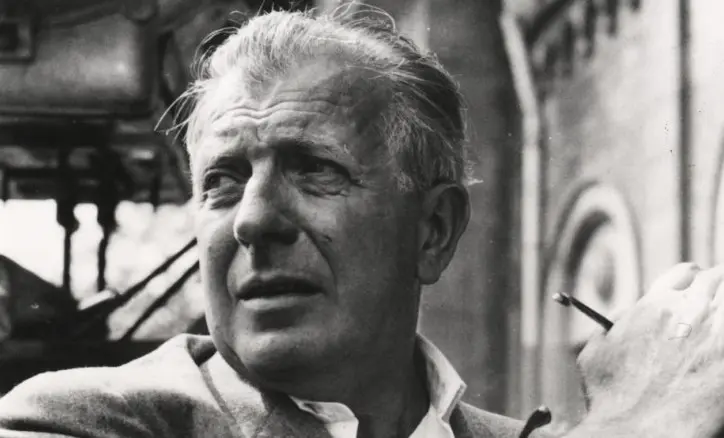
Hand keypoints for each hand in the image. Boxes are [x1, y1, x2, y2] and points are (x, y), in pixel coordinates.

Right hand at [572, 263, 723, 436]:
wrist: (635, 433)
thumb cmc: (610, 400)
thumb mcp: (595, 353)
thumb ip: (612, 326)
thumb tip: (626, 315)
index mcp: (655, 305)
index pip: (687, 273)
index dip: (692, 285)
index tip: (694, 300)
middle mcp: (689, 310)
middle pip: (718, 280)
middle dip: (716, 294)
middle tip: (711, 318)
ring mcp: (717, 333)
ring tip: (715, 338)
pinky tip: (719, 357)